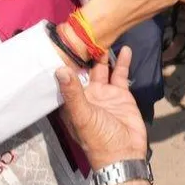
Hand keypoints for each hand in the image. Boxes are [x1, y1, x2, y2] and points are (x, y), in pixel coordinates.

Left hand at [54, 47, 148, 167]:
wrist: (125, 153)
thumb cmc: (98, 138)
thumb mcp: (82, 115)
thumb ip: (72, 93)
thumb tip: (59, 69)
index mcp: (72, 101)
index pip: (65, 77)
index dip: (65, 60)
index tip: (65, 41)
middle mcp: (87, 95)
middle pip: (84, 69)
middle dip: (84, 53)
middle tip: (86, 31)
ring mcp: (104, 93)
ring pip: (102, 69)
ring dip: (103, 54)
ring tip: (104, 35)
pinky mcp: (121, 94)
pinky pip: (120, 74)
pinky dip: (122, 61)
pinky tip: (124, 48)